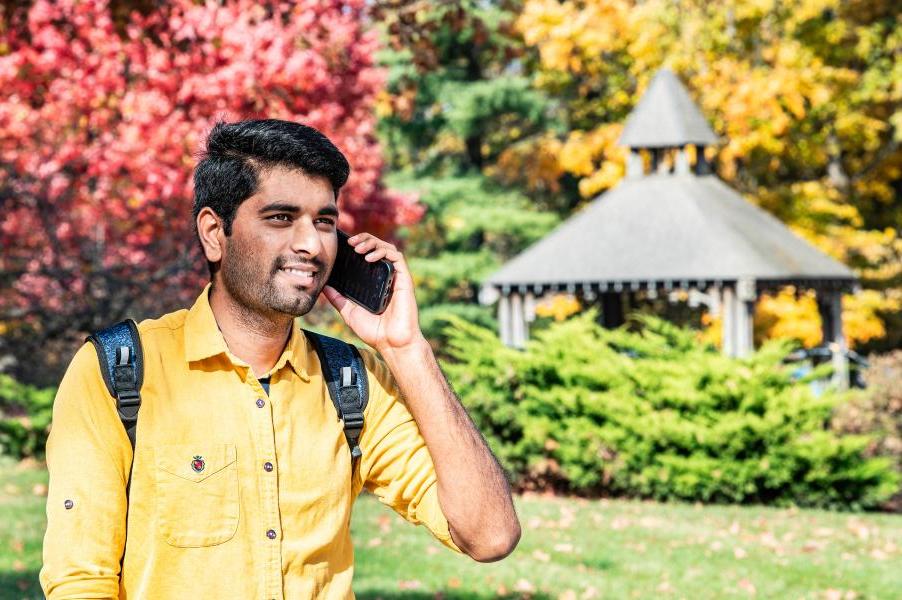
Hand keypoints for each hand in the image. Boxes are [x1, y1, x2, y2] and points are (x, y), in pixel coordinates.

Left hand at [322, 233, 425, 353]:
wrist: (391, 344)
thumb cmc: (374, 331)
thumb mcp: (349, 312)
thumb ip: (338, 299)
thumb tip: (323, 287)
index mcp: (375, 282)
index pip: (368, 255)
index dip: (358, 245)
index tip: (344, 245)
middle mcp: (386, 277)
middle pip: (378, 247)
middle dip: (364, 239)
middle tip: (350, 242)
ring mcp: (396, 277)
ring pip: (387, 248)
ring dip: (372, 243)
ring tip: (358, 247)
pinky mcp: (404, 280)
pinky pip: (396, 258)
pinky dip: (383, 252)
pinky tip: (369, 257)